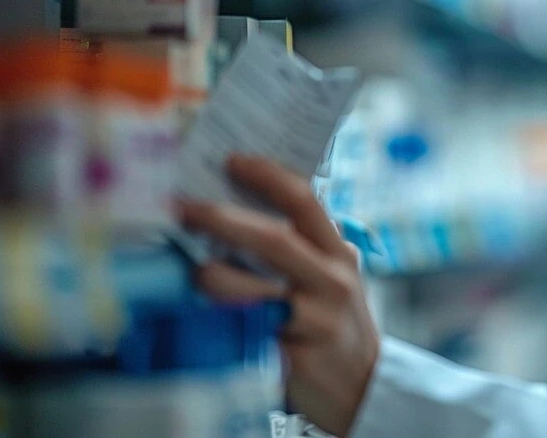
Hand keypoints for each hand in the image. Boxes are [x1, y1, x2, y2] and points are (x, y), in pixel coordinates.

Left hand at [179, 155, 379, 436]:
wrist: (363, 386)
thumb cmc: (334, 323)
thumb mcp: (331, 278)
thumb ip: (302, 247)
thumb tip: (238, 208)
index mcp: (339, 253)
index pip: (305, 202)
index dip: (267, 176)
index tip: (231, 160)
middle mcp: (332, 281)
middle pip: (274, 239)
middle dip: (222, 219)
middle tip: (183, 207)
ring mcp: (315, 319)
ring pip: (253, 290)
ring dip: (213, 276)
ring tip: (192, 271)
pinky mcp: (295, 355)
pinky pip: (248, 331)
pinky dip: (222, 318)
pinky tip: (203, 313)